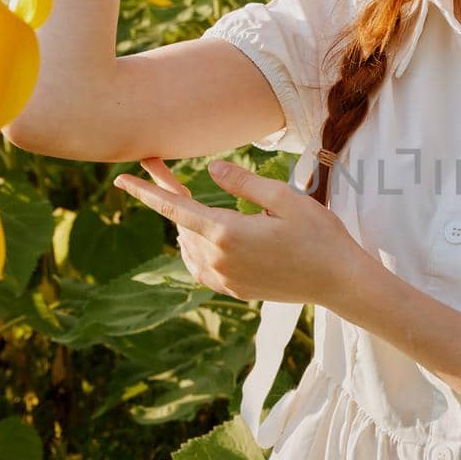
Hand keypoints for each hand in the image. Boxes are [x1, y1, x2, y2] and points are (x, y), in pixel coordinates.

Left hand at [112, 156, 369, 314]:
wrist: (339, 281)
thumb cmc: (319, 235)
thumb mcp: (285, 199)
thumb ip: (244, 183)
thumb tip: (212, 170)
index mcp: (228, 234)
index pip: (176, 208)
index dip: (146, 191)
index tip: (121, 178)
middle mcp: (220, 260)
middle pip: (182, 224)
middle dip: (172, 197)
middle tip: (164, 168)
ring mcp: (226, 279)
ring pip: (188, 247)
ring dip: (185, 223)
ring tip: (191, 200)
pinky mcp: (236, 291)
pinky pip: (200, 269)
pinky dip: (193, 250)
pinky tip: (199, 239)